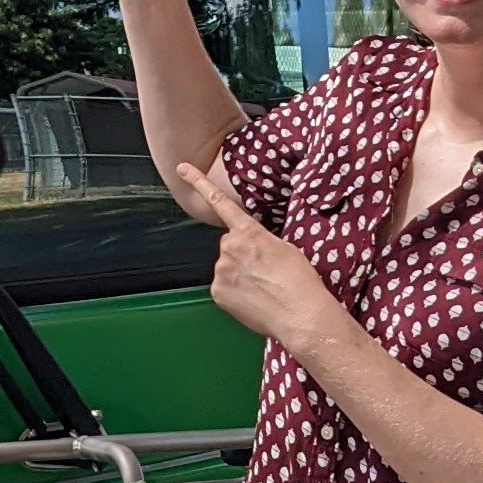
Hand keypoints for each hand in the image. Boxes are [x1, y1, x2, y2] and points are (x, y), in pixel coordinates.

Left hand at [175, 164, 331, 346]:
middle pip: (230, 245)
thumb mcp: (286, 248)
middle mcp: (229, 247)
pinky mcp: (217, 292)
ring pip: (226, 267)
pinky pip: (224, 287)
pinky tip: (254, 299)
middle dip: (242, 255)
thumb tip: (252, 249)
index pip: (220, 202)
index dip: (199, 182)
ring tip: (264, 288)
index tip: (182, 168)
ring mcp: (220, 270)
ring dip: (239, 274)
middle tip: (265, 271)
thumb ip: (260, 241)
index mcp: (248, 232)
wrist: (300, 314)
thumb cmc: (300, 281)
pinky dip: (235, 292)